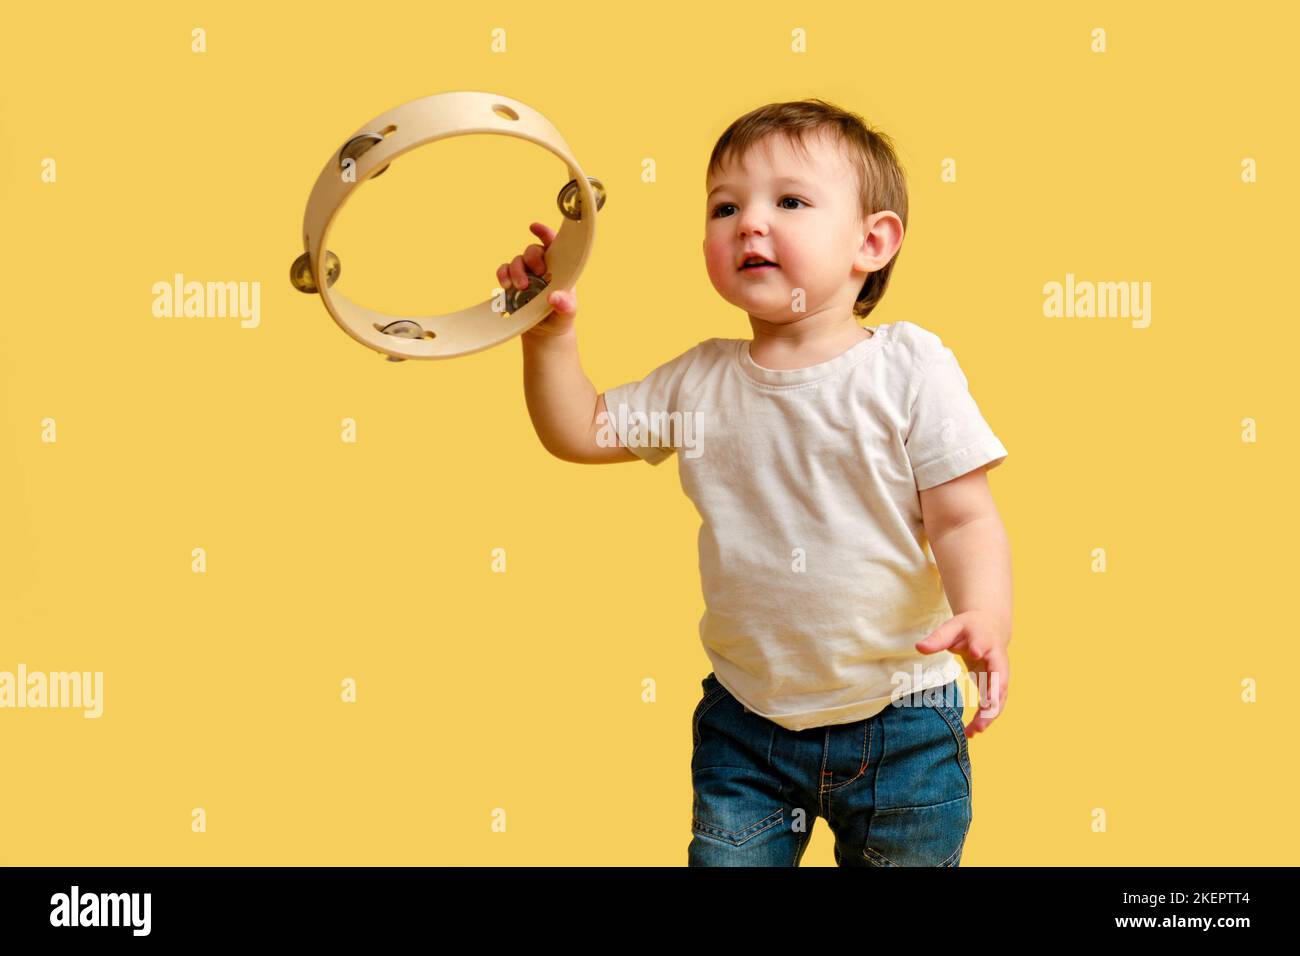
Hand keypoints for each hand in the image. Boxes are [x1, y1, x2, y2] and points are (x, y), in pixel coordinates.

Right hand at [496, 222, 578, 338]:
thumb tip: (555, 297)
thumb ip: (566, 306)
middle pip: (533, 250)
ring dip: (516, 271)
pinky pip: (503, 271)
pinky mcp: (512, 283)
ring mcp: (525, 273)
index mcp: (558, 268)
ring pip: (517, 260)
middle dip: (532, 258)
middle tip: (538, 273)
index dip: (544, 233)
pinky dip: (502, 275)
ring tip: (521, 286)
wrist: (543, 332)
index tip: (534, 227)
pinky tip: (505, 286)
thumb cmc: (560, 317)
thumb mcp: (567, 314)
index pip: (553, 244)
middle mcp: (541, 266)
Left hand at [914, 610, 1009, 738]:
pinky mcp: (995, 686)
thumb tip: (919, 647)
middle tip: (983, 713)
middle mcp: (998, 660)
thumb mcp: (953, 626)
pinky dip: (984, 718)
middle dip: (993, 697)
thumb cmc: (969, 628)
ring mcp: (999, 675)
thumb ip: (938, 638)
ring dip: (989, 715)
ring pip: (999, 698)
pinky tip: (972, 732)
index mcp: (986, 640)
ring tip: (974, 731)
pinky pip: (992, 704)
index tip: (975, 652)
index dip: (980, 648)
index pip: (984, 644)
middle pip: (999, 679)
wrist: (990, 628)